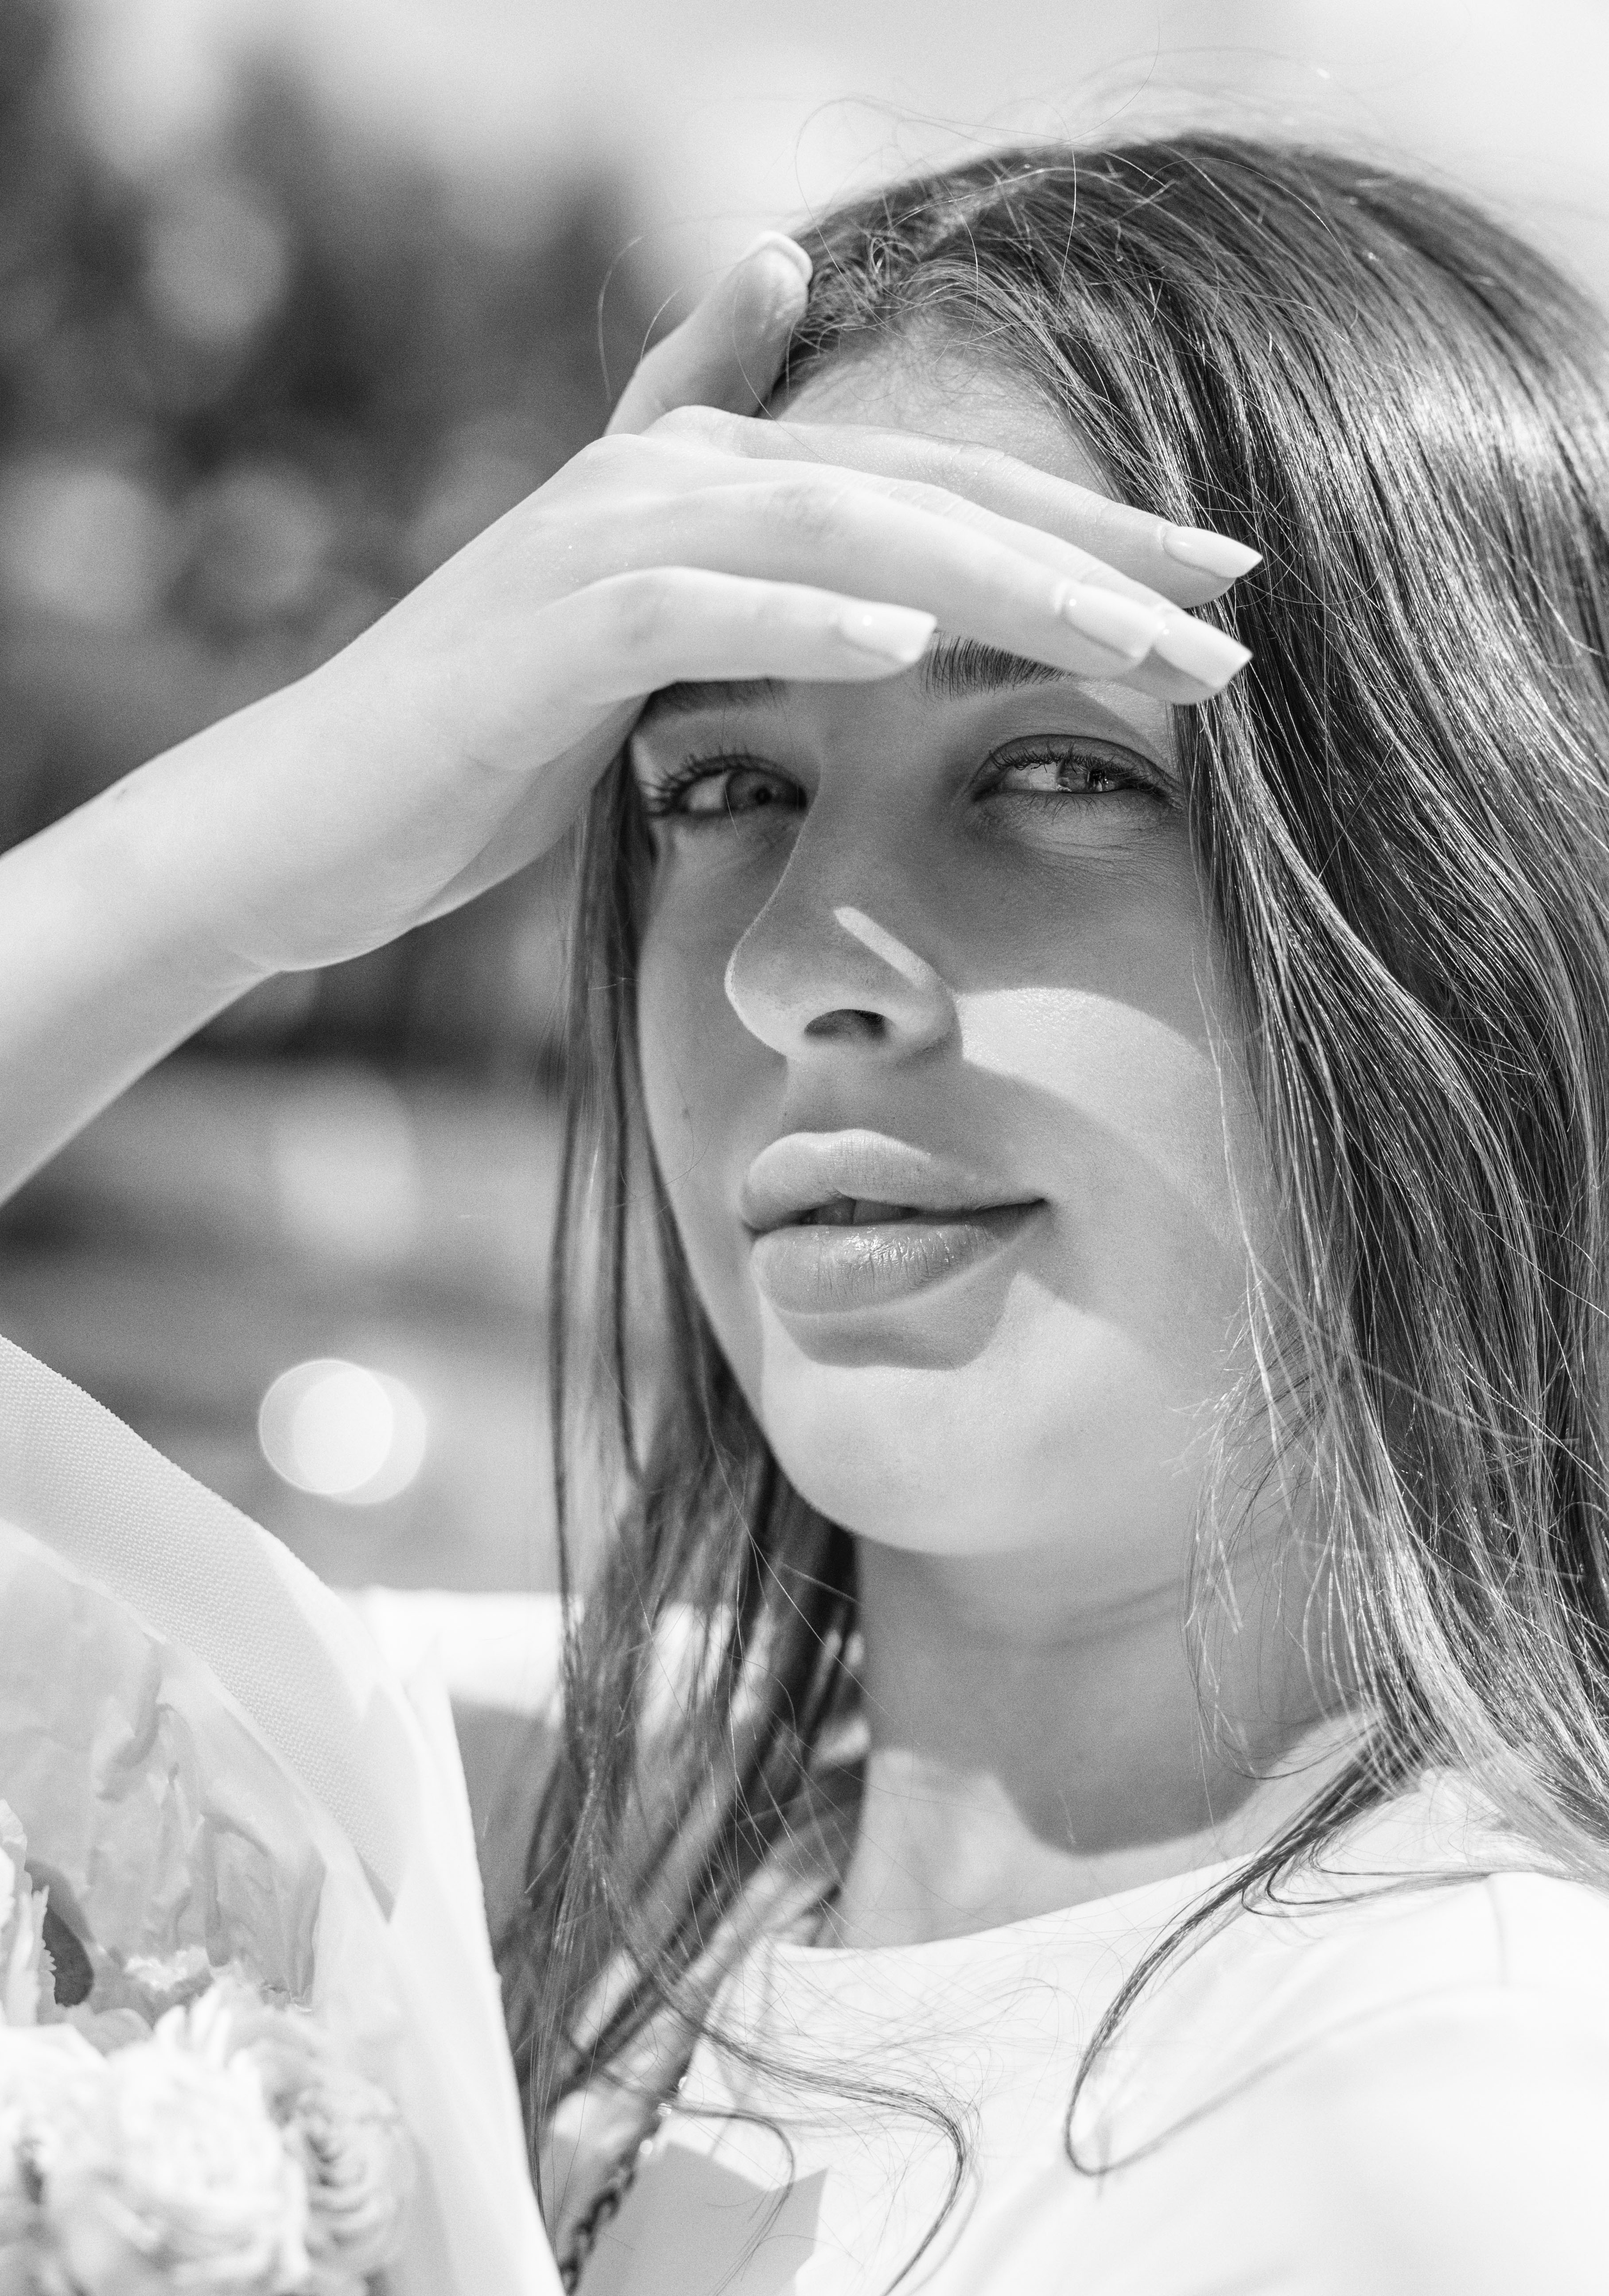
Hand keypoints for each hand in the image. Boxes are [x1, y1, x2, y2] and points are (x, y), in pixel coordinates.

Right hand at [128, 236, 1254, 977]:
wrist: (310, 819)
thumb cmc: (483, 753)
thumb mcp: (628, 652)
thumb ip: (736, 573)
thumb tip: (866, 543)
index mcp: (705, 483)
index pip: (935, 491)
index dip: (1087, 527)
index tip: (1223, 586)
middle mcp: (662, 479)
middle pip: (918, 491)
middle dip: (1089, 548)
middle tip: (1237, 608)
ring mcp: (596, 545)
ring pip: (836, 529)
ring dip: (997, 577)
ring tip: (1137, 632)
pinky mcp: (539, 635)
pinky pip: (688, 607)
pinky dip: (799, 616)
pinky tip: (909, 639)